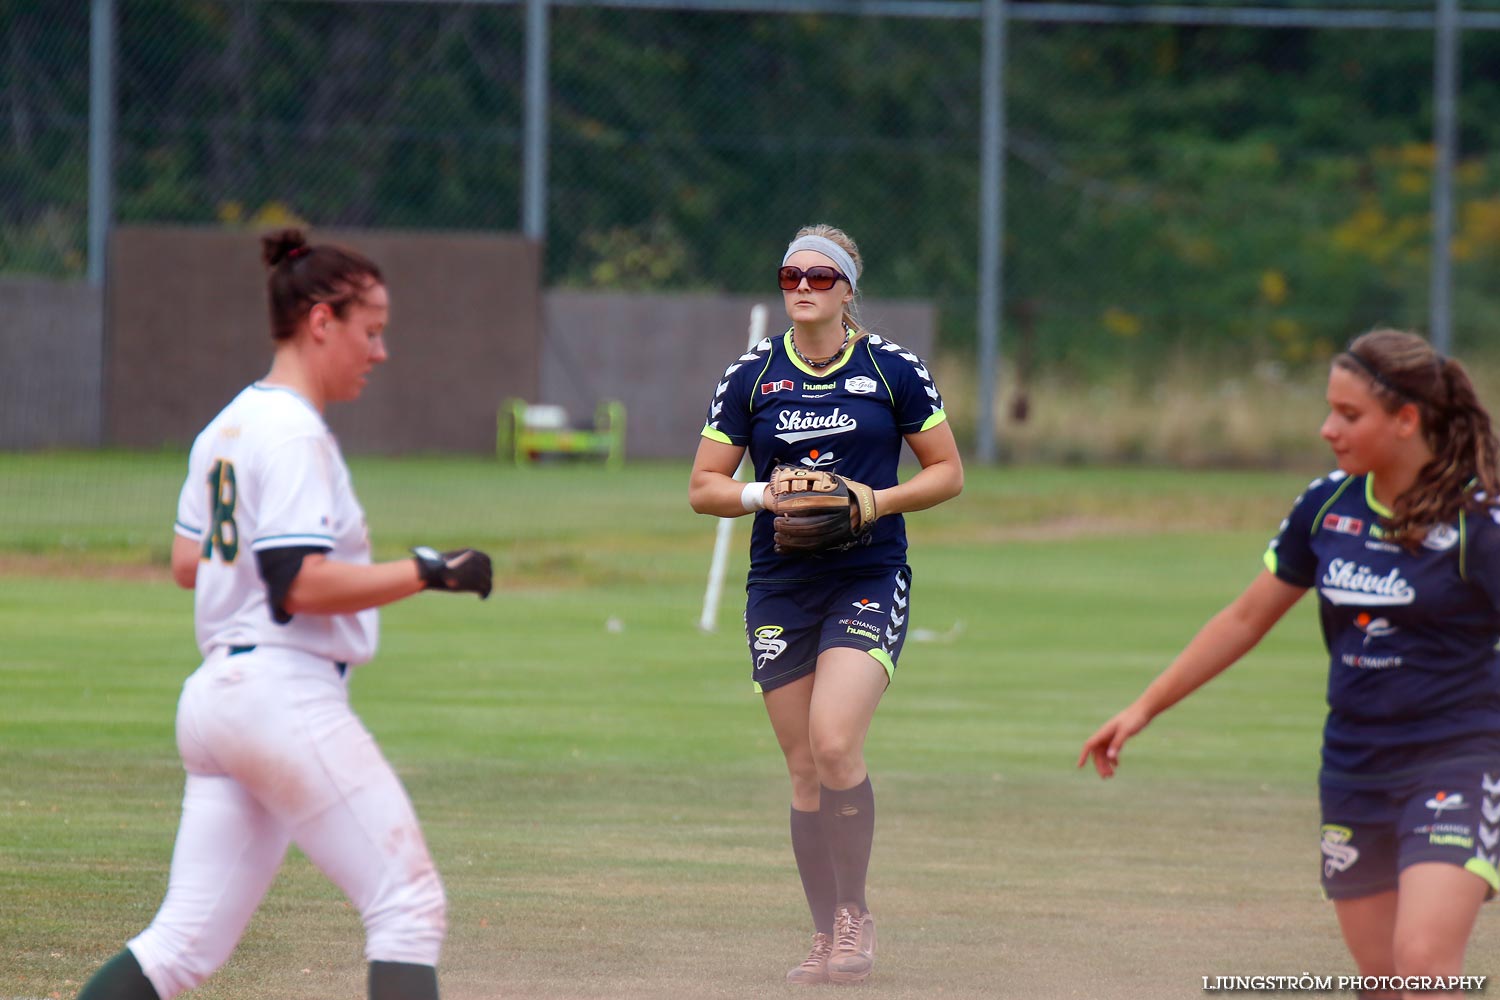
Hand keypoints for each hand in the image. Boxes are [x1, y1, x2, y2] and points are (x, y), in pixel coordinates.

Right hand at [412, 546, 492, 598]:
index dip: (487, 568)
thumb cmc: (435, 566)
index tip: (485, 574)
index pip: (486, 559)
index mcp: (471, 553)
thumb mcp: (450, 560)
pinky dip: (484, 594)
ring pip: (488, 582)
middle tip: (484, 585)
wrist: (431, 571)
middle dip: (487, 578)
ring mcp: (477, 571)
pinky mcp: (475, 583)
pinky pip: (485, 589)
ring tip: (483, 593)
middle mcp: (477, 561)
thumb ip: (461, 563)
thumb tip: (465, 571)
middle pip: (488, 571)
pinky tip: (481, 597)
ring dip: (487, 588)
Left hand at [764, 465, 878, 553]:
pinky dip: (797, 550)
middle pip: (810, 525)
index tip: (778, 507)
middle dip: (790, 526)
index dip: (792, 507)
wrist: (872, 505)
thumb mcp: (836, 481)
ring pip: (812, 539)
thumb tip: (793, 481)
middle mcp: (839, 517)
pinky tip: (783, 548)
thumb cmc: (850, 490)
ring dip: (792, 540)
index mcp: (838, 500)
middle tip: (775, 523)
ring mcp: (839, 531)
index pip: (811, 505)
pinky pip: (814, 548)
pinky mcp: (837, 540)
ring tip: (777, 536)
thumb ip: (818, 482)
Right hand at [1077, 704, 1151, 778]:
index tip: (1080, 766)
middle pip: (1097, 753)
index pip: (1089, 745)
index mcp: (1103, 732)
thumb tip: (1109, 757)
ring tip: (1111, 775)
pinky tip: (1116, 765)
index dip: (1083, 756)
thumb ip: (1117, 744)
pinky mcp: (1117, 737)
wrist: (1142, 711)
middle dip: (1100, 765)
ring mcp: (1110, 736)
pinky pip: (1111, 750)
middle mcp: (1104, 735)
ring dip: (1106, 764)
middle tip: (1107, 777)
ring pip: (1104, 753)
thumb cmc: (1133, 719)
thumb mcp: (1125, 732)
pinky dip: (1112, 758)